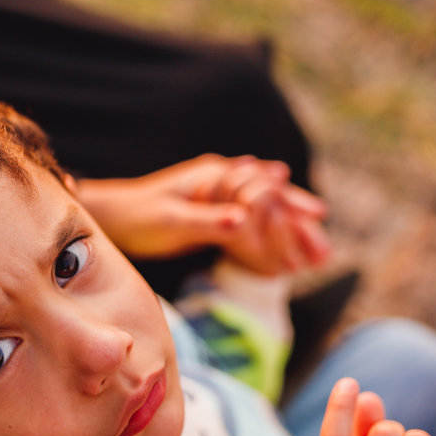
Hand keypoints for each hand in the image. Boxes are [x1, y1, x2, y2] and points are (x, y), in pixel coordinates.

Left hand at [73, 154, 329, 267]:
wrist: (111, 217)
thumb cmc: (137, 215)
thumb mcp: (171, 220)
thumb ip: (208, 221)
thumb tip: (242, 220)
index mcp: (216, 177)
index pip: (266, 189)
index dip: (291, 208)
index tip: (315, 224)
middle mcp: (224, 183)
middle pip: (274, 201)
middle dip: (300, 225)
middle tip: (324, 253)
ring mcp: (221, 200)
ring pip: (267, 215)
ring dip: (290, 235)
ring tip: (315, 258)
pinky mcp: (215, 219)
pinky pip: (252, 228)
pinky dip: (270, 241)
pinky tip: (287, 255)